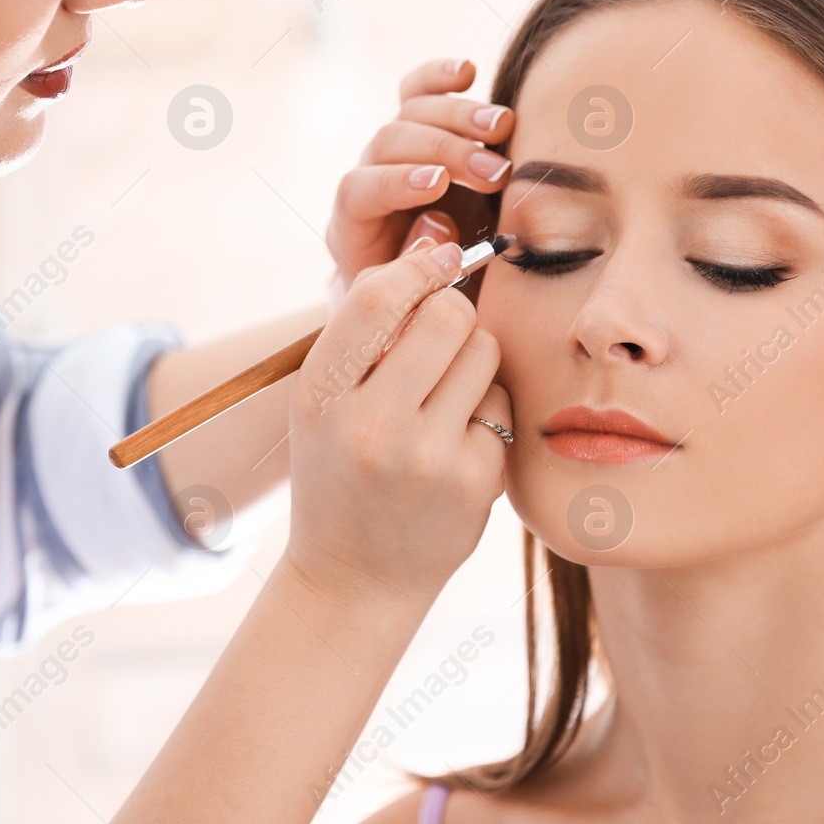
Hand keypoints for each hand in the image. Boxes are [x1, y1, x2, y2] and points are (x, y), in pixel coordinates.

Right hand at [286, 239, 510, 603]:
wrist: (354, 578)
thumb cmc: (339, 472)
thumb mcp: (322, 405)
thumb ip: (363, 333)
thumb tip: (433, 245)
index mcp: (321, 397)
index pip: (377, 297)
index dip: (415, 269)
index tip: (433, 266)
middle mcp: (371, 425)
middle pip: (446, 315)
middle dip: (451, 312)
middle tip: (441, 335)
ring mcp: (427, 457)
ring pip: (483, 351)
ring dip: (472, 358)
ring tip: (443, 394)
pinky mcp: (474, 481)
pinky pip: (502, 403)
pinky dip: (486, 411)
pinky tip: (458, 442)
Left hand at [325, 58, 514, 301]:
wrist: (437, 281)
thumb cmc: (433, 296)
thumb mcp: (427, 297)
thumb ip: (426, 264)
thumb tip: (437, 220)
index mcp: (354, 225)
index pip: (361, 190)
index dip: (397, 183)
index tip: (439, 186)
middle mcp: (370, 176)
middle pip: (392, 142)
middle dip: (447, 153)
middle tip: (498, 171)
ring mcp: (393, 148)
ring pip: (412, 113)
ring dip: (461, 117)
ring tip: (505, 128)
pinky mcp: (418, 125)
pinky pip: (418, 91)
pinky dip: (441, 78)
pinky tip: (467, 71)